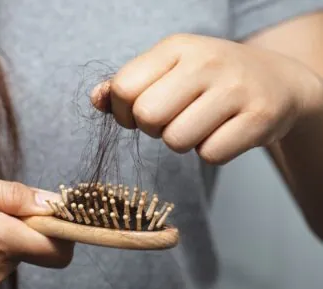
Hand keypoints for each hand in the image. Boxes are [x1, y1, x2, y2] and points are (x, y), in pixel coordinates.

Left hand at [91, 34, 322, 163]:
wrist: (278, 80)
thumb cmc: (211, 78)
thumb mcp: (170, 69)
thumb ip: (128, 84)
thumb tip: (96, 99)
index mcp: (176, 47)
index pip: (124, 88)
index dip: (124, 112)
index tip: (140, 113)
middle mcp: (206, 62)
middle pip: (147, 117)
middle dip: (153, 128)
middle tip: (173, 119)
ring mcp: (235, 88)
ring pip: (176, 141)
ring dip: (182, 142)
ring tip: (201, 123)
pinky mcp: (259, 117)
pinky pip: (210, 155)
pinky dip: (212, 151)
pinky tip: (224, 131)